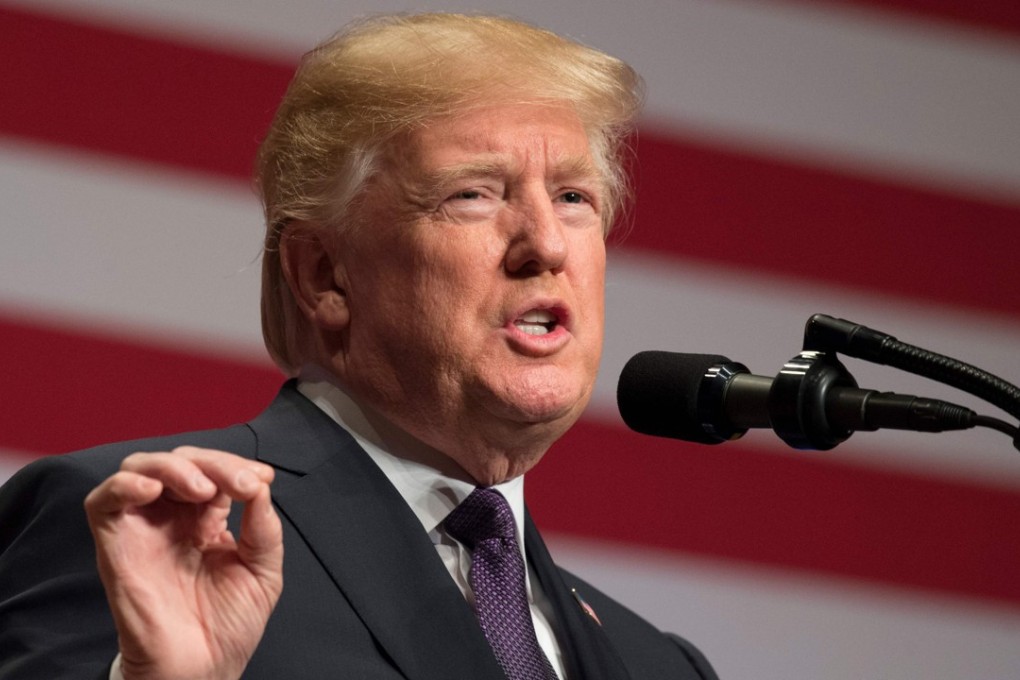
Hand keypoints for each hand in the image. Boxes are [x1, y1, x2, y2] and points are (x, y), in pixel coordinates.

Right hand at [84, 446, 283, 679]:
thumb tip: (261, 486)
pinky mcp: (116, 546)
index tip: (262, 479)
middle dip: (214, 463)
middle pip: (181, 461)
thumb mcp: (264, 571)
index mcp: (206, 519)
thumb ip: (264, 528)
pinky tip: (153, 491)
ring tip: (202, 489)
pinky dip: (124, 485)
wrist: (202, 670)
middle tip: (241, 484)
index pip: (214, 471)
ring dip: (174, 467)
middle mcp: (172, 518)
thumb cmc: (229, 627)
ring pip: (140, 468)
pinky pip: (102, 502)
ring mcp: (143, 529)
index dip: (237, 466)